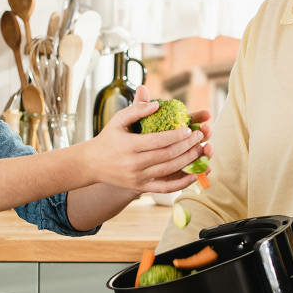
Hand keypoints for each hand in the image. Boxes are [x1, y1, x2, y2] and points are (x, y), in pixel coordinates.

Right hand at [84, 86, 210, 192]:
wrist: (92, 164)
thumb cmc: (108, 138)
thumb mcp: (118, 120)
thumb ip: (137, 109)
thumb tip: (157, 105)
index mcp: (130, 146)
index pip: (159, 140)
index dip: (177, 135)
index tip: (190, 128)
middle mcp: (134, 164)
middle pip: (168, 155)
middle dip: (188, 145)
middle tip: (200, 136)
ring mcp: (139, 178)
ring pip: (170, 170)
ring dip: (189, 160)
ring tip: (201, 150)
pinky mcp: (141, 188)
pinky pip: (166, 188)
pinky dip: (182, 183)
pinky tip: (195, 174)